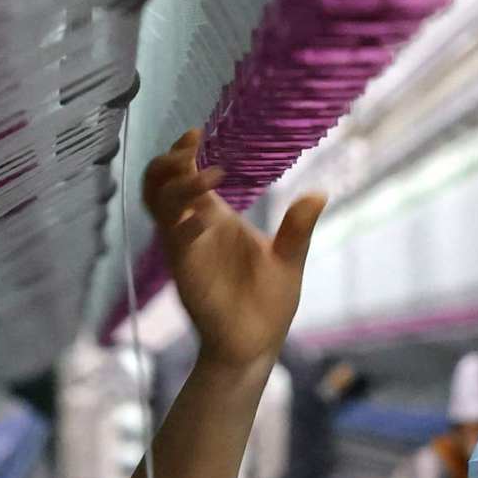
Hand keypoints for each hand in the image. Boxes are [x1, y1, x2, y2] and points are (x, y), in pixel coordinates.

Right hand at [144, 129, 325, 370]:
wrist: (254, 345)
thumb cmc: (268, 304)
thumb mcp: (289, 260)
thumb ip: (297, 228)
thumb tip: (319, 194)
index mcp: (214, 217)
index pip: (184, 173)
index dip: (182, 151)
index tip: (198, 132)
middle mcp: (193, 227)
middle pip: (159, 183)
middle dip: (168, 161)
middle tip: (191, 145)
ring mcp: (184, 247)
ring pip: (159, 204)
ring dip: (177, 186)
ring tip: (209, 176)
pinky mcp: (185, 269)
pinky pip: (174, 239)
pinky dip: (184, 225)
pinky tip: (205, 223)